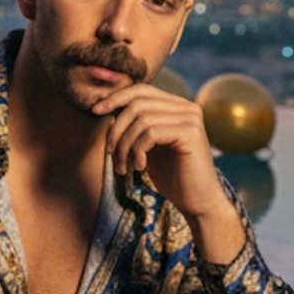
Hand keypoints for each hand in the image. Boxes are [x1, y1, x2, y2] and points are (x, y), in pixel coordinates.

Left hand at [90, 82, 243, 259]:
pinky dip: (137, 151)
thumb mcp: (148, 148)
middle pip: (137, 103)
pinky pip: (150, 133)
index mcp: (178, 107)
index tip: (95, 111)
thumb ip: (135, 127)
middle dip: (116, 129)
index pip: (141, 90)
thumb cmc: (173, 177)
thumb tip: (109, 110)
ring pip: (141, 120)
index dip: (116, 97)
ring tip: (123, 168)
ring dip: (124, 145)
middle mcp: (187, 108)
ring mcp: (190, 119)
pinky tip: (140, 167)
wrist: (198, 202)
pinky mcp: (190, 133)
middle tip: (110, 154)